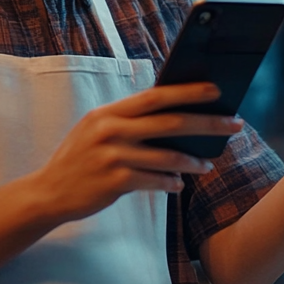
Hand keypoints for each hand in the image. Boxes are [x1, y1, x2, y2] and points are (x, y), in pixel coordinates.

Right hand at [32, 83, 241, 223]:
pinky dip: (171, 183)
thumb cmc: (80, 159)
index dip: (188, 92)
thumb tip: (173, 116)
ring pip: (167, 156)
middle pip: (170, 123)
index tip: (216, 90)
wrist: (48, 192)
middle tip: (235, 124)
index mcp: (109, 112)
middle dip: (207, 122)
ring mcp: (112, 156)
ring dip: (193, 161)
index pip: (155, 96)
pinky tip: (180, 185)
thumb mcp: (97, 130)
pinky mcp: (114, 182)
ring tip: (209, 165)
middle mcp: (111, 130)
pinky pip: (154, 181)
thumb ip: (128, 121)